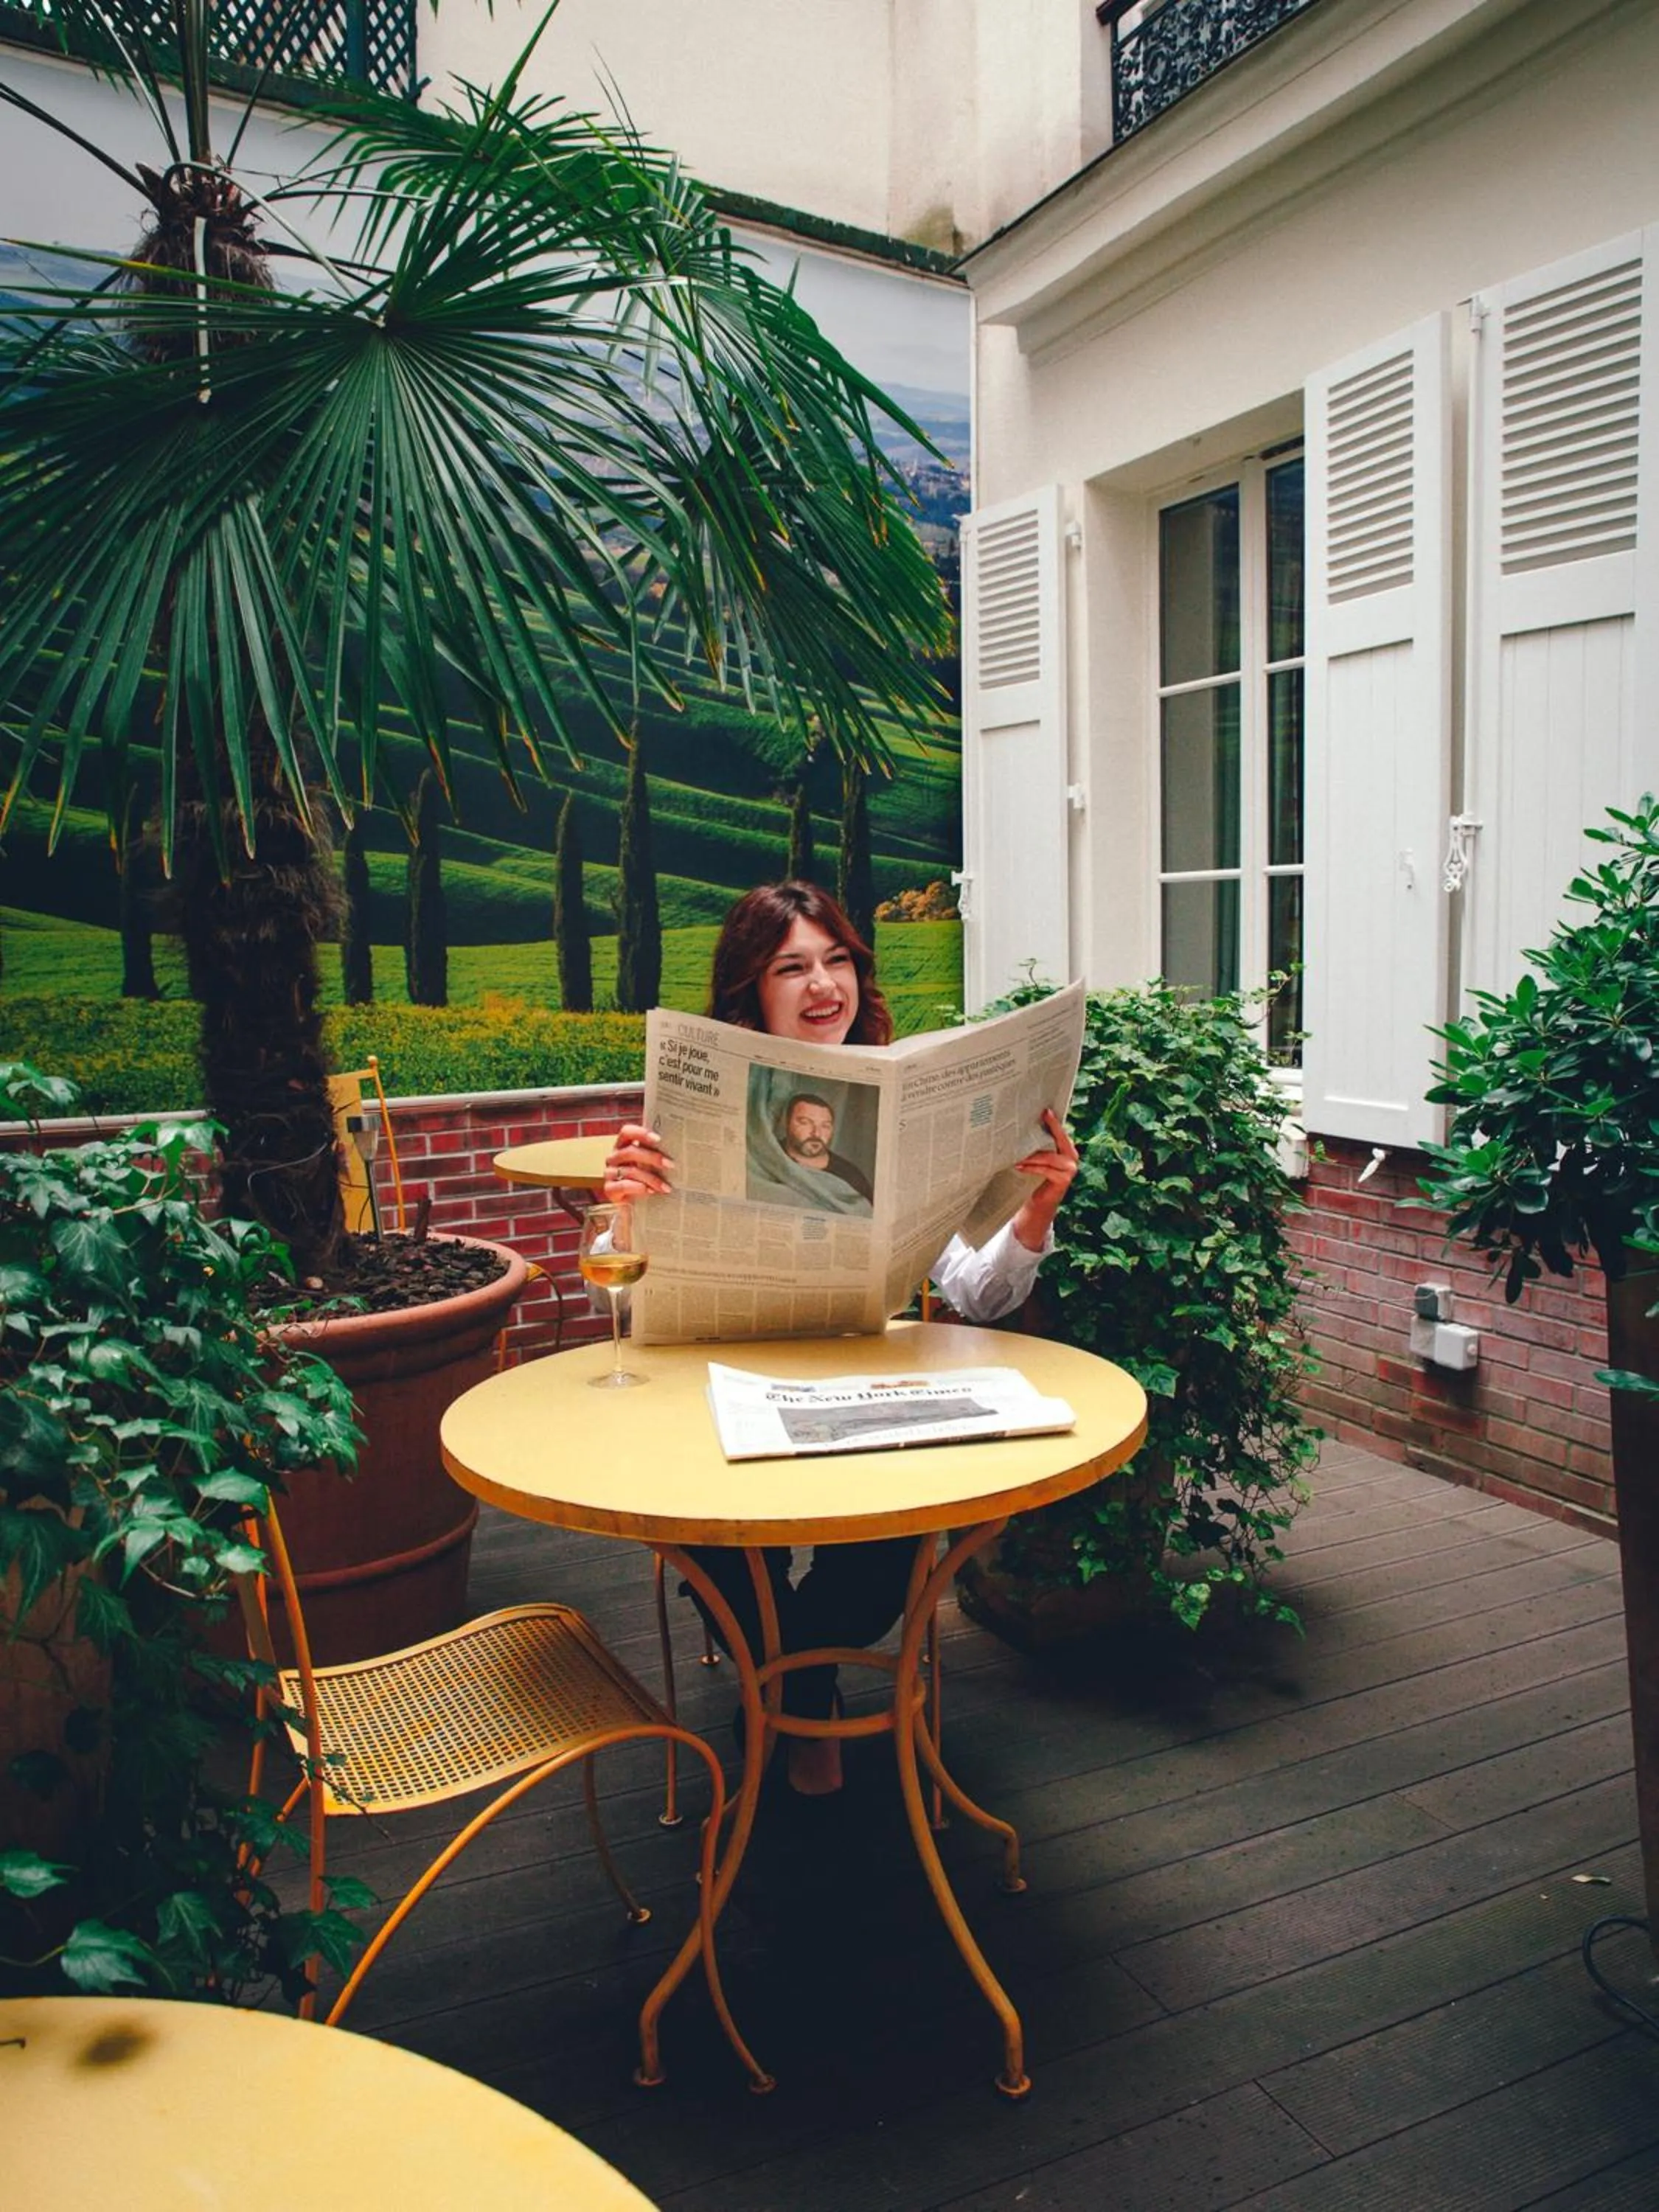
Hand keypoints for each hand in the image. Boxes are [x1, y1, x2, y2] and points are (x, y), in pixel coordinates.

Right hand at [603, 1122, 673, 1200]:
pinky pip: (623, 1186)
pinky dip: (639, 1188)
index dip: (641, 1133)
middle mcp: (614, 1157)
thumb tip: (678, 1150)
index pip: (627, 1132)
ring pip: (630, 1171)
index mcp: (623, 1146)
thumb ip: (657, 1157)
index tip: (659, 1140)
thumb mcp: (651, 1167)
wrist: (635, 1208)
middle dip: (652, 1157)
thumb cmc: (646, 1182)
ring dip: (652, 1178)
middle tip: (670, 1164)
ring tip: (667, 1187)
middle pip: (630, 1151)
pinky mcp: (609, 1190)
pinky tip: (651, 1192)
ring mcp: (609, 1173)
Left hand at [1010, 1107, 1078, 1250]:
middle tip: (1040, 1117)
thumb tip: (1023, 1125)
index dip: (1054, 1121)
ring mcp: (1070, 1169)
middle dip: (1049, 1129)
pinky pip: (1046, 1170)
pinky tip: (1019, 1166)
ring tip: (1017, 1152)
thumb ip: (1038, 1145)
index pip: (1061, 1132)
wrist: (1038, 1203)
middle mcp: (1072, 1157)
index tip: (1046, 1110)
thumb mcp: (1037, 1158)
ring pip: (1050, 1157)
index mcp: (1066, 1148)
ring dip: (1032, 1155)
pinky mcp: (1064, 1180)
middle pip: (1060, 1140)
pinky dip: (1032, 1167)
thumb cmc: (1035, 1177)